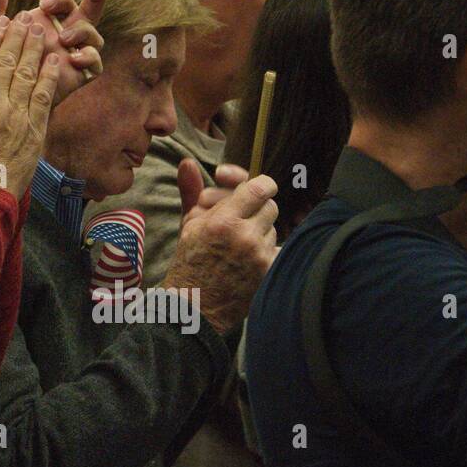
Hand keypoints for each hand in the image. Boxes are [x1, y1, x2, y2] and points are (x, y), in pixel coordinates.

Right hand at [0, 0, 57, 197]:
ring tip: (40, 30)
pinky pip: (42, 96)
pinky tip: (54, 60)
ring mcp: (14, 114)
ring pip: (26, 72)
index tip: (2, 21)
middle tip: (26, 17)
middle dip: (16, 35)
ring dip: (34, 48)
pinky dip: (49, 76)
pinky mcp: (33, 130)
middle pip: (6, 59)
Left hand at [25, 0, 106, 102]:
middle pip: (90, 11)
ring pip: (94, 36)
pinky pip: (96, 63)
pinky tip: (73, 58)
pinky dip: (90, 57)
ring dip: (83, 31)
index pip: (64, 1)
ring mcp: (74, 54)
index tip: (43, 3)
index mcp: (48, 22)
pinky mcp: (78, 75)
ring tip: (63, 38)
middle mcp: (65, 34)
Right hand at [163, 158, 279, 333]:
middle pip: (270, 206)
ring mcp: (260, 256)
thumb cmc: (190, 261)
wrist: (195, 304)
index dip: (261, 185)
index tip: (257, 188)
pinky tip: (252, 255)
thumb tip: (187, 162)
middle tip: (242, 218)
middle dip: (257, 208)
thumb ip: (192, 191)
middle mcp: (245, 237)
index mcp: (222, 222)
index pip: (260, 188)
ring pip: (274, 227)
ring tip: (241, 242)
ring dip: (261, 229)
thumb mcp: (188, 223)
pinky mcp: (270, 271)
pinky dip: (269, 248)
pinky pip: (279, 246)